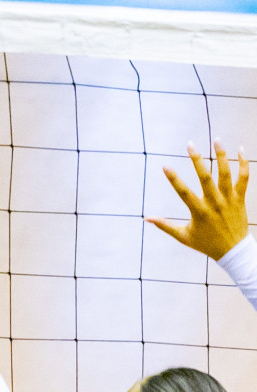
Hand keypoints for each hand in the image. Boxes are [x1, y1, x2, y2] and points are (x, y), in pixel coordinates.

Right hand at [148, 141, 250, 259]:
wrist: (234, 251)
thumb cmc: (206, 244)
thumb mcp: (183, 236)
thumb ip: (165, 225)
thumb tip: (146, 219)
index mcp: (199, 212)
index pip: (184, 192)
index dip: (173, 179)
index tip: (165, 166)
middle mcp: (214, 203)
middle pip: (205, 178)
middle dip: (197, 160)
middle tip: (190, 144)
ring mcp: (229, 199)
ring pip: (226, 174)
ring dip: (222, 156)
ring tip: (217, 140)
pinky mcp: (240, 198)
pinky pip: (244, 179)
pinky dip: (244, 164)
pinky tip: (241, 150)